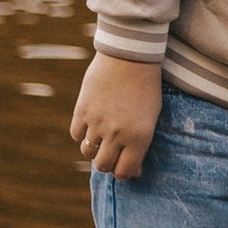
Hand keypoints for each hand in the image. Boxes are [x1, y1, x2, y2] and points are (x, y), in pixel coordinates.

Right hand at [73, 53, 163, 178]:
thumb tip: (132, 171)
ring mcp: (97, 122)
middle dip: (107, 163)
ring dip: (94, 148)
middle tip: (112, 152)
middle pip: (103, 166)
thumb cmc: (146, 86)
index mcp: (139, 137)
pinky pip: (76, 134)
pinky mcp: (82, 109)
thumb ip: (140, 144)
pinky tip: (91, 124)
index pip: (124, 172)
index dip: (124, 172)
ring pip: (87, 151)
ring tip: (102, 136)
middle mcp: (117, 133)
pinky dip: (82, 133)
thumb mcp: (151, 117)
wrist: (130, 55)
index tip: (126, 165)